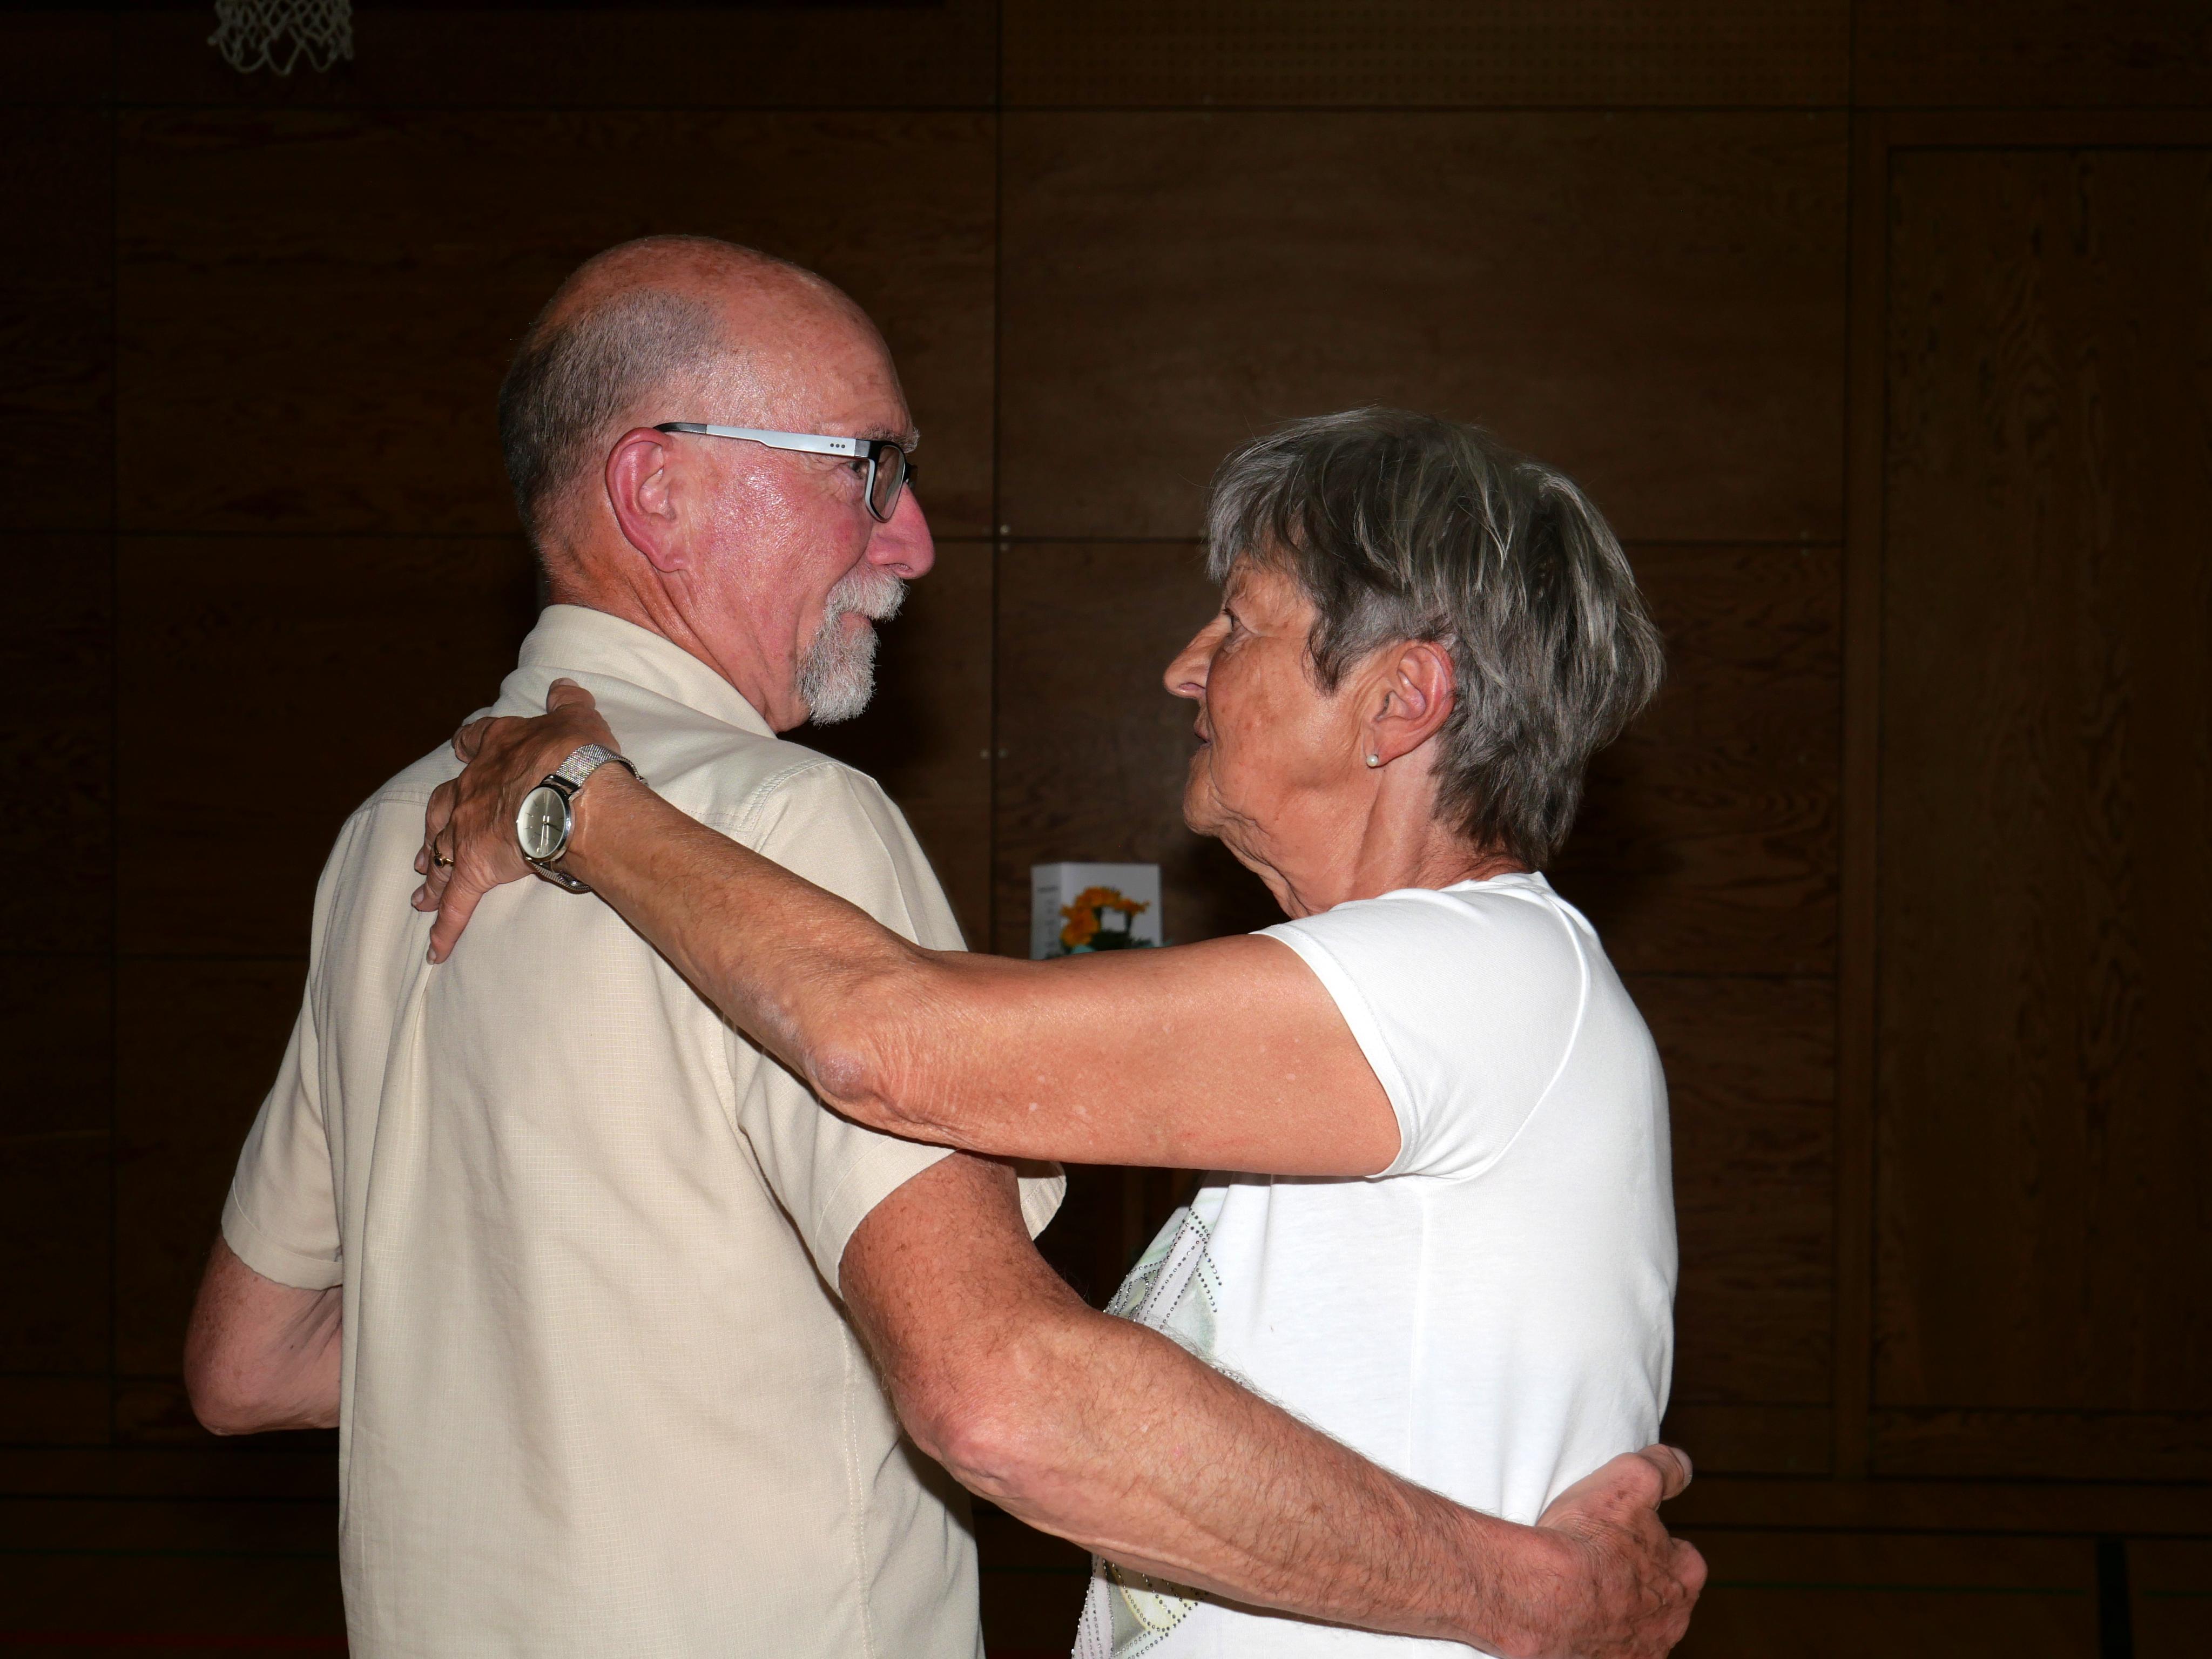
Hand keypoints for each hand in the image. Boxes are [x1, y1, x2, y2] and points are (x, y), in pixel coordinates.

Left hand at [412, 679, 619, 961]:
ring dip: (429, 872)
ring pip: (439, 853)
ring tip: (421, 891)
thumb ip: (568, 702)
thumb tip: (565, 687)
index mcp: (497, 749)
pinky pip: (457, 904)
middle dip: (435, 826)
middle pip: (443, 806)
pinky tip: (436, 951)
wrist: (570, 790)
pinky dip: (445, 928)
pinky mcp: (475, 869)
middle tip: (426, 844)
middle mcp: (471, 789)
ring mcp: (467, 831)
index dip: (469, 746)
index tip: (463, 750)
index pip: (474, 741)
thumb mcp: (577, 716)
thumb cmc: (575, 753)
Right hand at [1519, 1445, 1704, 1657]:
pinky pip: (1608, 1649)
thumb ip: (1663, 1467)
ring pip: (1635, 1624)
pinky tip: (1572, 1617)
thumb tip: (1682, 1464)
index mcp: (1685, 1576)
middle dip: (1637, 1579)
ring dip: (1616, 1609)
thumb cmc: (1589, 1539)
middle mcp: (1672, 1621)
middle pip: (1660, 1594)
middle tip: (1599, 1560)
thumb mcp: (1630, 1479)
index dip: (1652, 1539)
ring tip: (1581, 1589)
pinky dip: (1595, 1635)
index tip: (1624, 1531)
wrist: (1542, 1597)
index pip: (1682, 1555)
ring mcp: (1642, 1651)